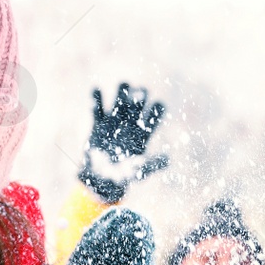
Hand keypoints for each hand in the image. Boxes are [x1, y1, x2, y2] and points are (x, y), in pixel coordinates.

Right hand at [79, 82, 169, 203]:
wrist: (100, 179)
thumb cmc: (123, 176)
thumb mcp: (139, 172)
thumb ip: (152, 164)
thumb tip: (168, 158)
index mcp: (144, 131)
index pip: (156, 112)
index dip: (157, 108)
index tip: (156, 107)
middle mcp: (131, 122)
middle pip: (139, 100)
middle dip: (140, 95)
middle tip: (138, 96)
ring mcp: (114, 120)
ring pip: (120, 97)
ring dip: (122, 90)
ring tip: (123, 85)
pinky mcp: (98, 123)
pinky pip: (97, 106)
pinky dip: (96, 98)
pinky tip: (96, 90)